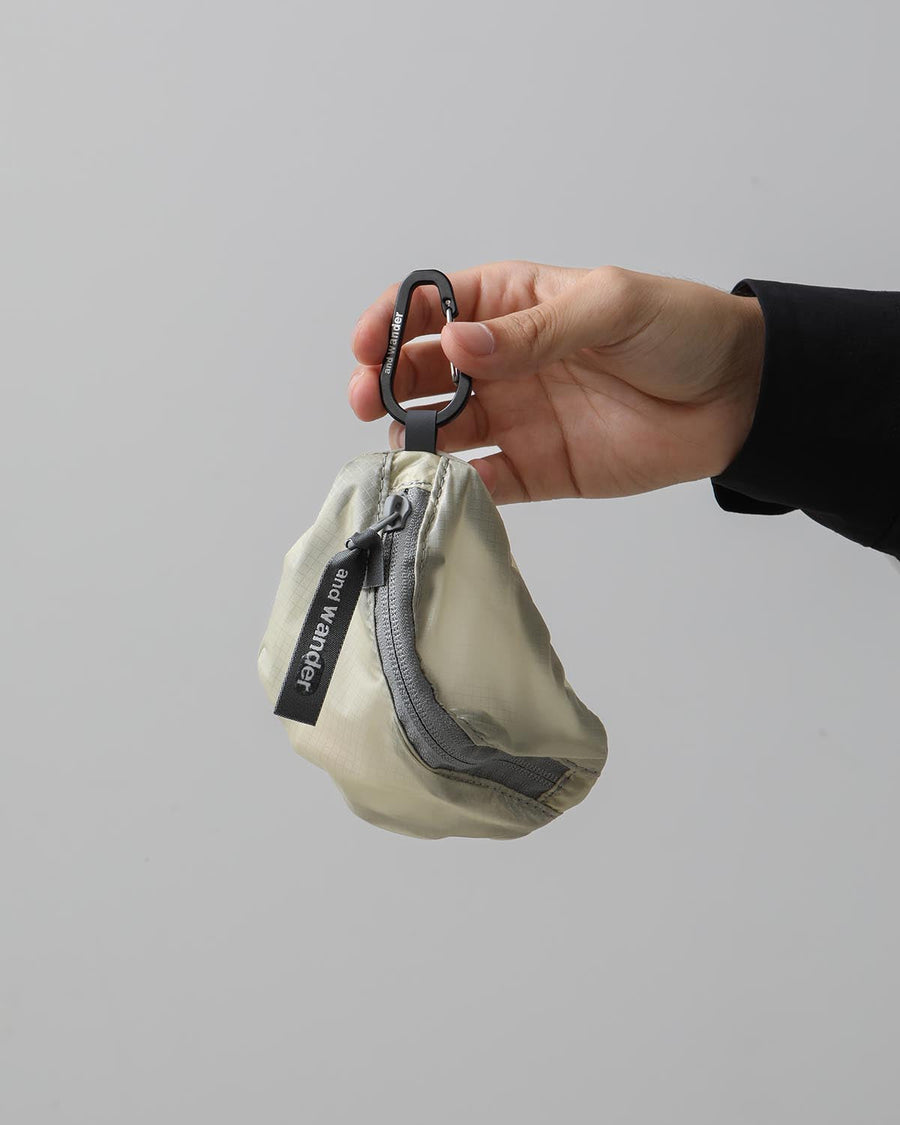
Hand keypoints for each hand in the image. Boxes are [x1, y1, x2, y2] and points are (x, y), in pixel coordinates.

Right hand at [349, 262, 763, 503]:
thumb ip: (535, 329)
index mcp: (511, 304)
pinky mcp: (534, 469)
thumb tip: (459, 344)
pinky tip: (446, 487)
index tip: (367, 346)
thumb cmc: (680, 331)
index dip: (390, 322)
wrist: (736, 398)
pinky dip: (456, 488)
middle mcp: (501, 361)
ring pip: (441, 429)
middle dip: (385, 384)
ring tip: (408, 448)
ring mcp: (514, 417)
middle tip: (370, 402)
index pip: (431, 307)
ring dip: (415, 438)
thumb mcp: (610, 307)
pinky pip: (482, 482)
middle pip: (421, 372)